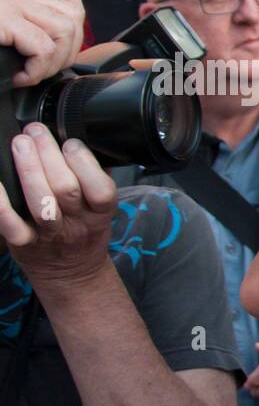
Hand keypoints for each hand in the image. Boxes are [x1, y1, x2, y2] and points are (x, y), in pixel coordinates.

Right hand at [0, 0, 84, 85]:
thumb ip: (20, 21)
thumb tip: (47, 46)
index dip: (71, 19)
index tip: (56, 44)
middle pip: (73, 14)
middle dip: (68, 50)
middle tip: (43, 69)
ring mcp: (8, 0)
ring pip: (65, 30)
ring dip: (54, 62)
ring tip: (31, 74)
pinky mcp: (2, 17)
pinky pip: (42, 47)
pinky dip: (37, 70)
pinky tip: (20, 78)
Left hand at [0, 123, 116, 287]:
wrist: (71, 273)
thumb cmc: (83, 232)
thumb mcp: (100, 209)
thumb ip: (95, 178)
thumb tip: (83, 141)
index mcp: (100, 213)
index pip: (100, 188)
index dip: (84, 162)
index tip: (70, 142)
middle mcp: (77, 223)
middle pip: (66, 188)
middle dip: (49, 154)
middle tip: (35, 132)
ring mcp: (50, 234)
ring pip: (41, 202)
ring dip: (29, 168)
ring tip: (20, 143)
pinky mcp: (24, 243)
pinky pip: (10, 224)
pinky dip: (0, 202)